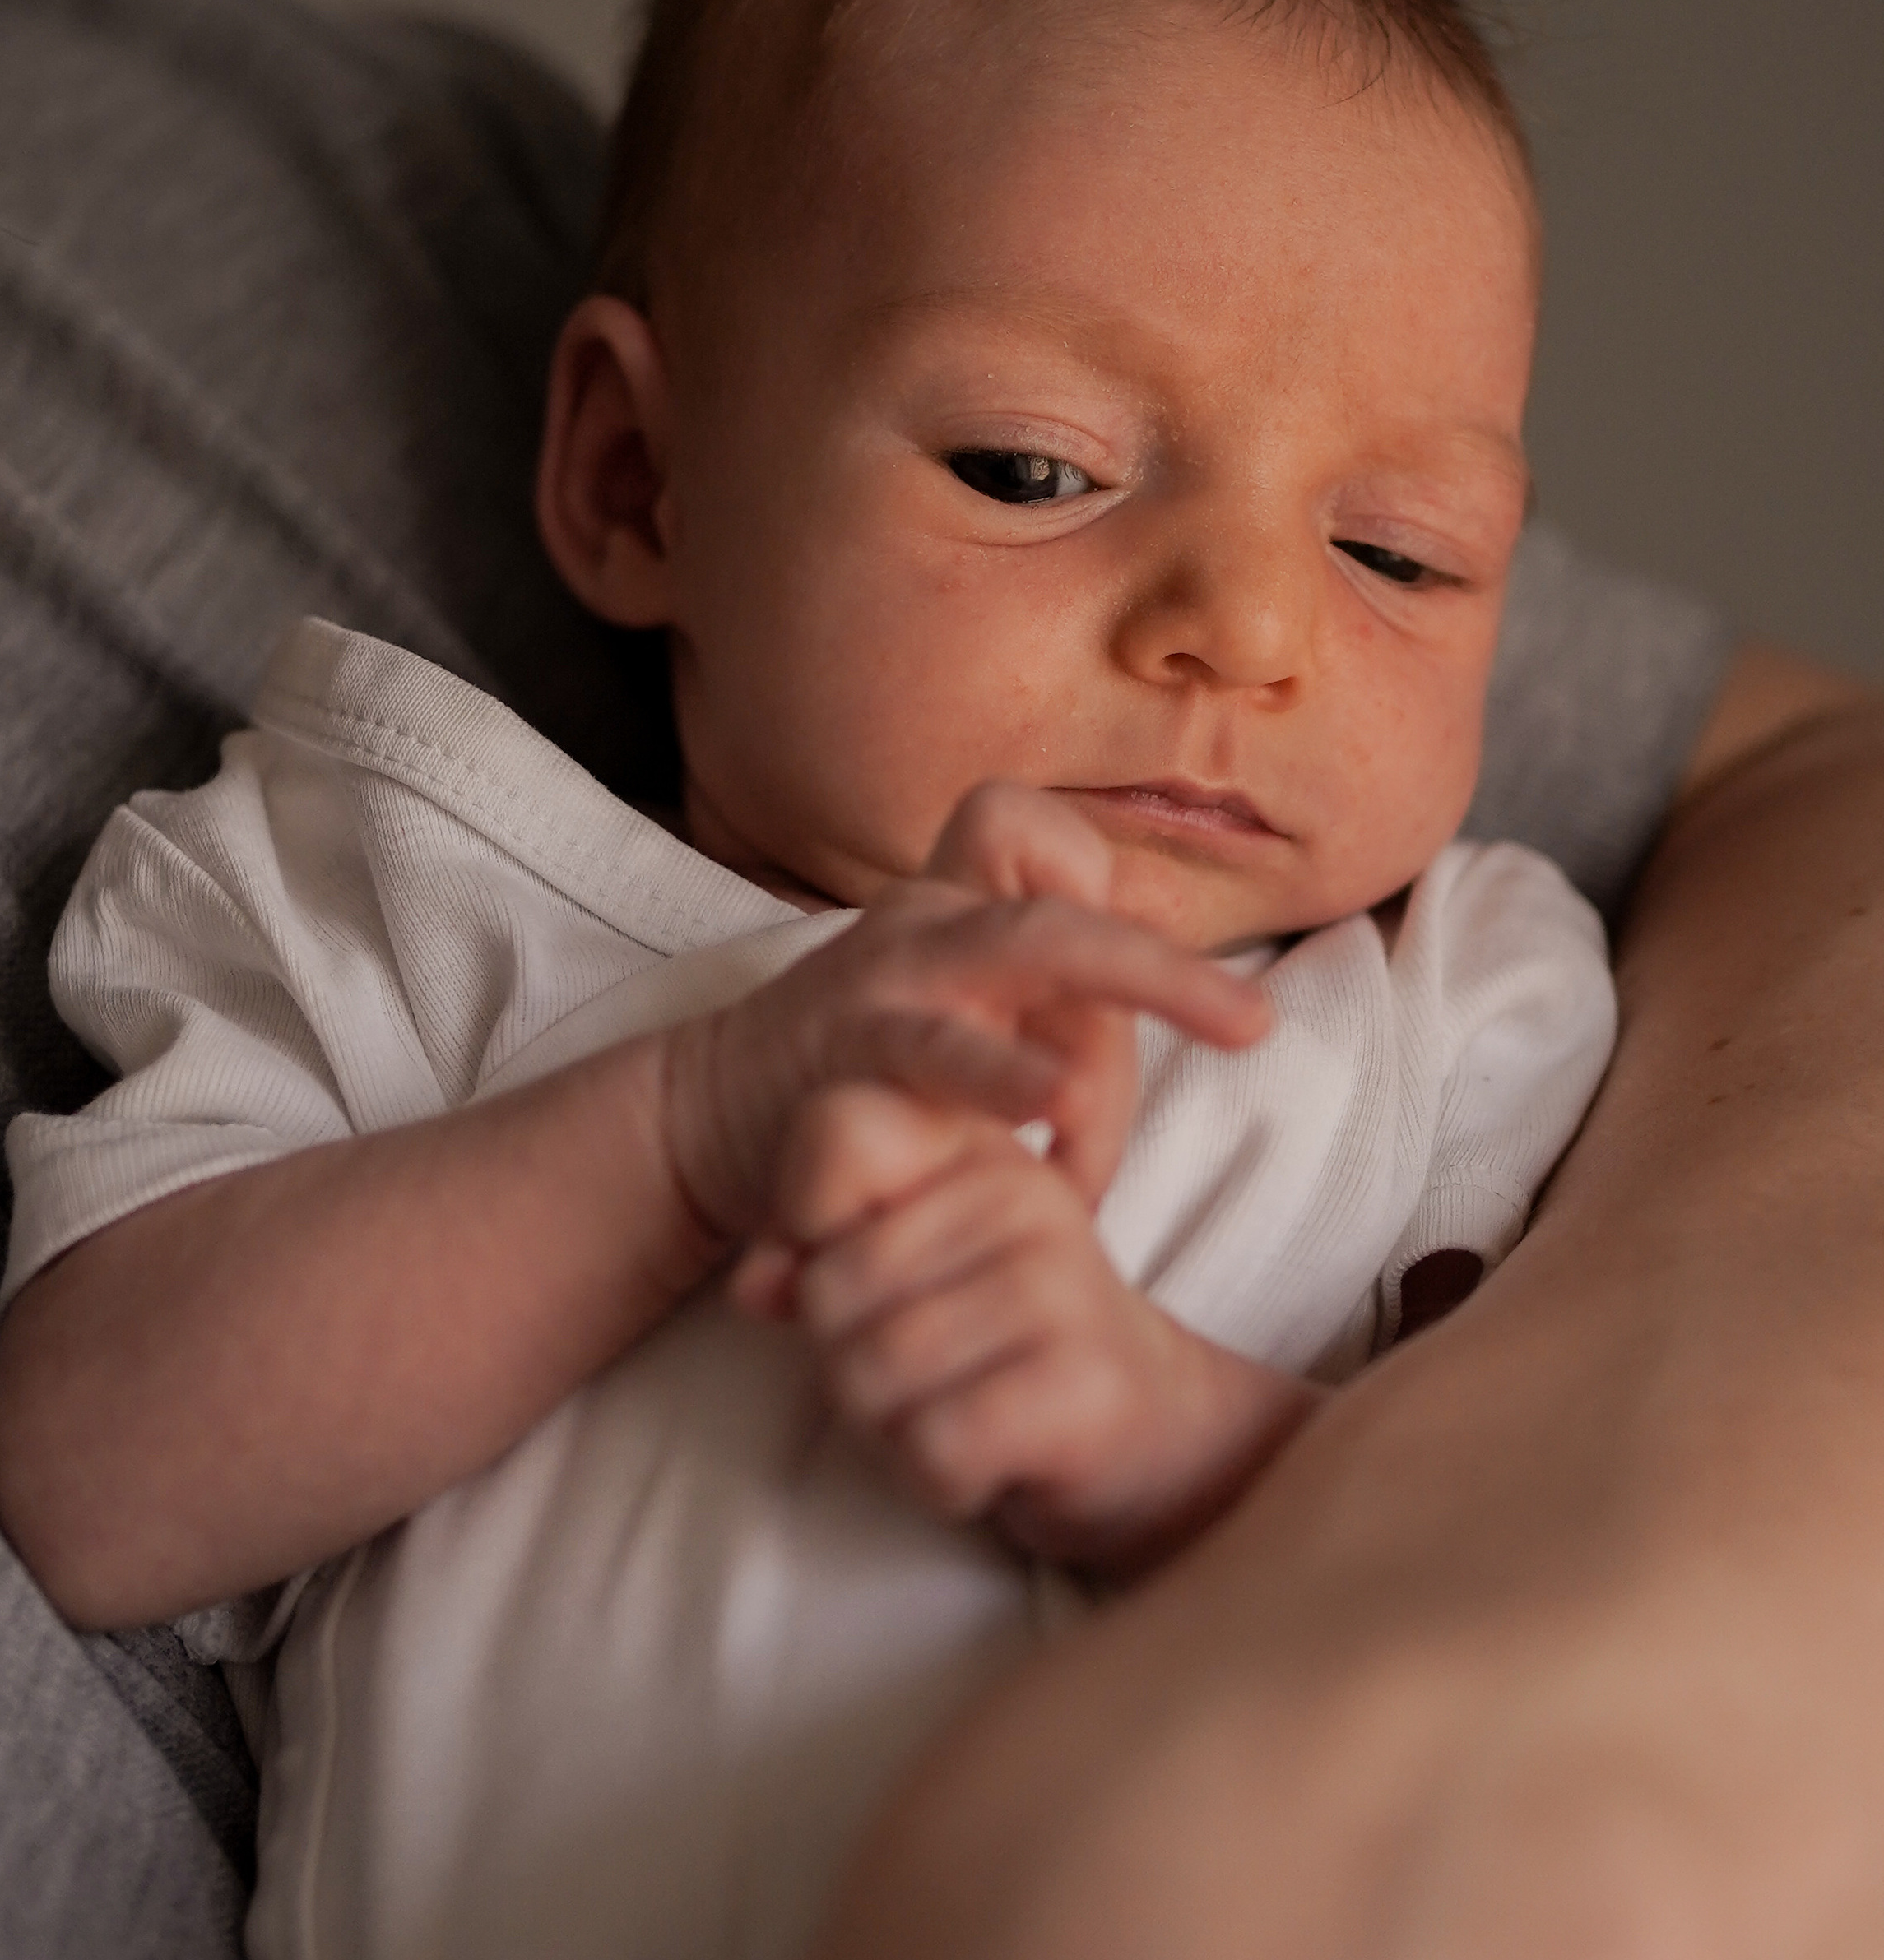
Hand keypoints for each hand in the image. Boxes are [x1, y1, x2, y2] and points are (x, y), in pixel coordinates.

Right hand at [660, 783, 1268, 1241]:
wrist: (705, 1123)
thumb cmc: (863, 1087)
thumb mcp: (957, 1026)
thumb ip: (1046, 1016)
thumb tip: (1143, 1015)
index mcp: (958, 905)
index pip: (1037, 834)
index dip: (1108, 885)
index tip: (1148, 978)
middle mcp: (930, 919)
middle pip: (1065, 905)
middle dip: (1168, 970)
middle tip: (1253, 1026)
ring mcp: (887, 973)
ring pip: (1025, 949)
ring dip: (1112, 1008)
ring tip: (1175, 1062)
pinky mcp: (844, 1047)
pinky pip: (933, 1049)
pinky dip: (997, 1075)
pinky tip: (1044, 1125)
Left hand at [737, 1081, 1317, 1573]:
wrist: (1155, 1428)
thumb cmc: (999, 1347)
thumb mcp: (902, 1280)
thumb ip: (813, 1261)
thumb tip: (754, 1286)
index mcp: (976, 1149)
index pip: (835, 1134)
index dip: (812, 1236)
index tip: (869, 1284)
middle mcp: (1023, 1197)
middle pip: (828, 1292)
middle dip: (848, 1364)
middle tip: (925, 1380)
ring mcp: (1059, 1286)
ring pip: (869, 1377)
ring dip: (890, 1430)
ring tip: (955, 1415)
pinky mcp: (1081, 1382)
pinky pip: (933, 1446)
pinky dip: (936, 1479)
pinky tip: (984, 1462)